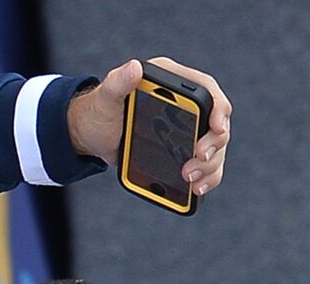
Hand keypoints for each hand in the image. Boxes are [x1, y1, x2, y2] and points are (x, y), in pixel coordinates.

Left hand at [67, 57, 231, 196]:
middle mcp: (186, 105)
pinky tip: (197, 189)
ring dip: (210, 165)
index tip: (215, 127)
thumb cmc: (98, 110)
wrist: (90, 134)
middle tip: (199, 158)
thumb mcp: (106, 97)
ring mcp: (186, 129)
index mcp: (173, 83)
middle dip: (214, 143)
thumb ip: (118, 82)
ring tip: (192, 180)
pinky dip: (205, 177)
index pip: (207, 91)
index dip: (218, 108)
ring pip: (213, 148)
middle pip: (216, 123)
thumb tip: (134, 68)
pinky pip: (202, 165)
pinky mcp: (180, 150)